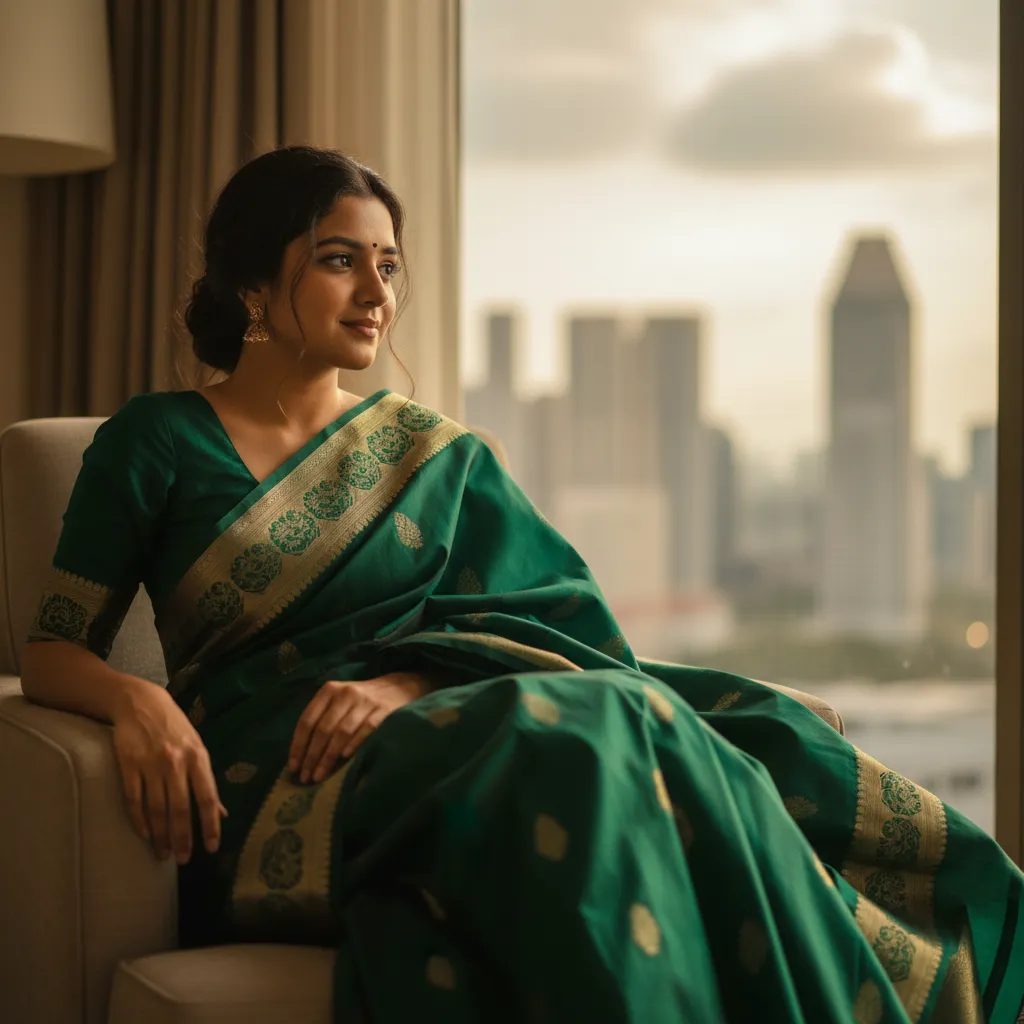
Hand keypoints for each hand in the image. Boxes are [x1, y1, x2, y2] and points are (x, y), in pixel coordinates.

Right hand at [112, 685, 226, 863]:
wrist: (141, 703)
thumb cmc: (175, 728)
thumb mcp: (197, 748)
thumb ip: (206, 781)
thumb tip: (222, 813)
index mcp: (198, 757)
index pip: (208, 797)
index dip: (210, 825)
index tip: (212, 848)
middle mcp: (176, 762)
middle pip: (180, 808)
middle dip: (183, 837)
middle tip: (182, 860)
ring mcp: (151, 764)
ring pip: (156, 809)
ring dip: (160, 835)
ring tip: (163, 853)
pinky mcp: (128, 765)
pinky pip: (133, 800)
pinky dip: (139, 821)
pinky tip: (144, 835)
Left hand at [289, 671, 431, 783]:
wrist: (398, 688)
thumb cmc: (361, 701)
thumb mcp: (338, 701)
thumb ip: (321, 720)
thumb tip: (301, 755)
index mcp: (329, 691)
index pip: (307, 720)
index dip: (298, 745)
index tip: (293, 767)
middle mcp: (345, 693)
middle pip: (323, 729)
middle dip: (312, 756)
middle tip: (305, 777)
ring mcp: (365, 702)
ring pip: (341, 732)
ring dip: (328, 757)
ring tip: (320, 776)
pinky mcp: (382, 711)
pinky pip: (365, 730)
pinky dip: (353, 745)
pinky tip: (344, 760)